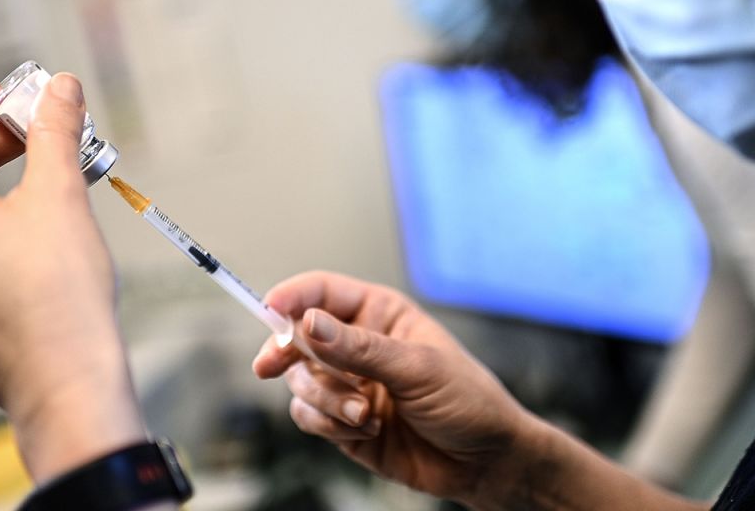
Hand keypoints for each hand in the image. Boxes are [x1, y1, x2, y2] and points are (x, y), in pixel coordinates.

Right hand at [251, 271, 537, 504]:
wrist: (485, 462)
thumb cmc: (467, 401)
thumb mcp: (418, 368)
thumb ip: (359, 349)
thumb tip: (309, 323)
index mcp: (380, 314)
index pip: (323, 292)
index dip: (292, 297)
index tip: (269, 309)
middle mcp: (357, 346)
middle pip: (297, 335)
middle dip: (286, 351)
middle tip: (272, 365)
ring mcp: (348, 384)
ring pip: (301, 380)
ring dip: (326, 399)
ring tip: (363, 414)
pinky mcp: (342, 422)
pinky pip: (309, 416)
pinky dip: (328, 425)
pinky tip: (365, 430)